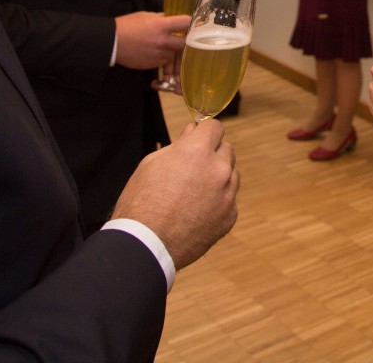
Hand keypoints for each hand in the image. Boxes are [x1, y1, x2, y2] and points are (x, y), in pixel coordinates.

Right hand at [111, 120, 238, 268]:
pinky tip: (198, 211)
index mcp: (197, 152)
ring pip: (231, 174)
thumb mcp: (151, 164)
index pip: (214, 127)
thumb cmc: (141, 203)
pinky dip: (218, 202)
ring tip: (193, 193)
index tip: (198, 140)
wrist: (146, 245)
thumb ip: (178, 145)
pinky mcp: (230, 216)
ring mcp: (227, 194)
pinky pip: (229, 200)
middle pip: (226, 149)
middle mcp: (218, 170)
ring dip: (218, 177)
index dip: (204, 132)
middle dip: (212, 154)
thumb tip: (192, 132)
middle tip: (192, 169)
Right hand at [115, 11, 188, 69]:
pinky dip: (162, 57)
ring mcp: (158, 54)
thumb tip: (172, 18)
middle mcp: (162, 41)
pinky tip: (154, 51)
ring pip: (174, 53)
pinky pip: (164, 61)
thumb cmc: (127, 26)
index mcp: (161, 25)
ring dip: (171, 49)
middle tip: (180, 37)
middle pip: (185, 42)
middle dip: (183, 39)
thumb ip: (161, 18)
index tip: (190, 23)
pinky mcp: (153, 64)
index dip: (190, 22)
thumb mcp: (145, 16)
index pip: (185, 22)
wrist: (111, 42)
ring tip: (161, 44)